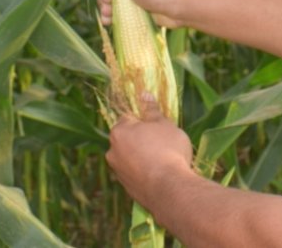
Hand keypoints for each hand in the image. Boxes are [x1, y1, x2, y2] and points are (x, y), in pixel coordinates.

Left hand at [106, 93, 195, 207]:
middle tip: (163, 141)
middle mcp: (112, 151)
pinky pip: (135, 173)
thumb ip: (151, 110)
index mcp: (119, 131)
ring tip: (164, 159)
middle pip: (127, 138)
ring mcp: (118, 171)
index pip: (128, 117)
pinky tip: (160, 173)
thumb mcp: (164, 124)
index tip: (158, 125)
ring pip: (130, 156)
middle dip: (142, 138)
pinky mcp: (126, 188)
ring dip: (142, 155)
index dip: (144, 119)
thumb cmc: (168, 150)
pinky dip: (144, 171)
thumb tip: (143, 94)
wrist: (169, 188)